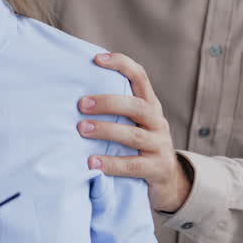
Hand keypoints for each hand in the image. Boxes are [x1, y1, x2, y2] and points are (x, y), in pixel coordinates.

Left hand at [79, 52, 190, 212]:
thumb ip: (114, 112)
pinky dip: (111, 163)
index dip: (121, 64)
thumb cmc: (138, 148)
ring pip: (134, 135)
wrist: (168, 182)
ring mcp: (160, 146)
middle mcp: (158, 122)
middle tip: (81, 104)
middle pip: (137, 106)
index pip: (140, 77)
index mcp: (150, 106)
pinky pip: (133, 165)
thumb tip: (74, 98)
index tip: (96, 59)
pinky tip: (92, 163)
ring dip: (106, 130)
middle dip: (108, 102)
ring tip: (82, 129)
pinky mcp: (158, 169)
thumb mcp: (132, 125)